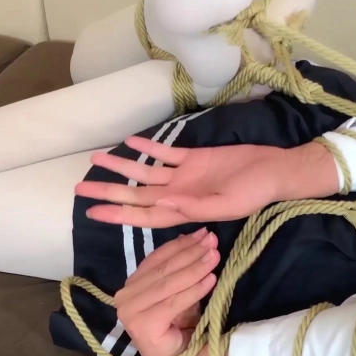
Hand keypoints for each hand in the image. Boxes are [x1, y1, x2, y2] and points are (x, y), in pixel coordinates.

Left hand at [75, 136, 339, 227]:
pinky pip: (166, 153)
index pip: (144, 214)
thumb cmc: (255, 193)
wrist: (275, 170)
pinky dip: (148, 147)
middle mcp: (179, 194)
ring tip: (97, 158)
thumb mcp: (227, 204)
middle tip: (81, 186)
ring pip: (146, 171)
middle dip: (110, 190)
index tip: (93, 211)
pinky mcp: (194, 158)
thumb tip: (161, 205)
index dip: (119, 213)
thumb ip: (194, 207)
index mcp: (185, 210)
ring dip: (123, 166)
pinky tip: (130, 141)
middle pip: (137, 193)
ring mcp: (185, 176)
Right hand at [115, 227, 219, 355]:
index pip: (157, 258)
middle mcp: (125, 296)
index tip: (203, 233)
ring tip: (214, 256)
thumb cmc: (181, 325)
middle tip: (212, 241)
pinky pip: (174, 302)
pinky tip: (211, 280)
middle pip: (164, 269)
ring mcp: (130, 312)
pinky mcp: (142, 325)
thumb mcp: (182, 290)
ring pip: (169, 284)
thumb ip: (182, 268)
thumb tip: (196, 237)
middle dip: (191, 253)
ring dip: (195, 268)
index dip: (181, 244)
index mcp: (132, 284)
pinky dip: (194, 290)